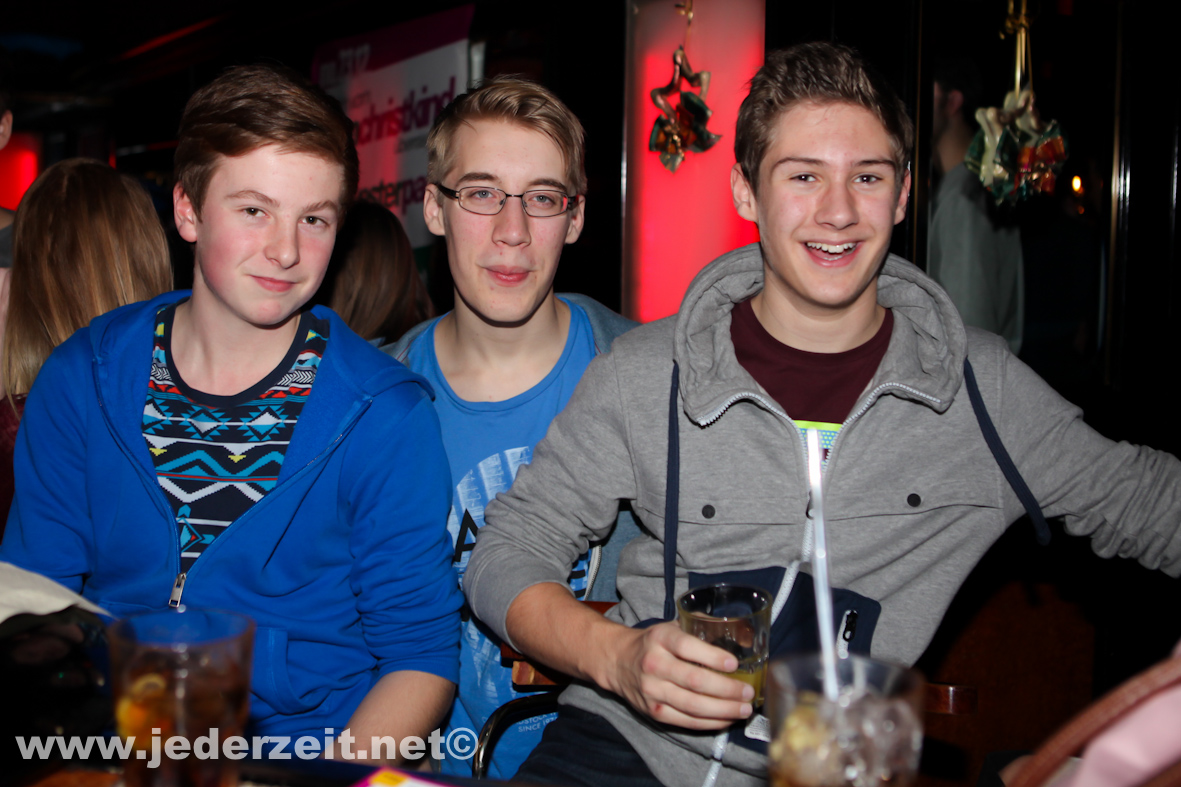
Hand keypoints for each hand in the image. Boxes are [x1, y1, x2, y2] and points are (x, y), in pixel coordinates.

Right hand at [601, 621, 754, 729]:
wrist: (617, 661)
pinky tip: (726, 719)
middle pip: (695, 681)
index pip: (687, 647)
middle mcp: (654, 664)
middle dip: (727, 689)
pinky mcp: (653, 711)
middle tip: (748, 692)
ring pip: (693, 705)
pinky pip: (686, 721)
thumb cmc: (655, 643)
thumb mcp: (673, 626)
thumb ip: (702, 626)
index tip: (734, 664)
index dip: (712, 657)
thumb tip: (744, 635)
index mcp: (661, 638)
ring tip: (744, 708)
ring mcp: (652, 691)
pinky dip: (710, 722)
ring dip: (723, 710)